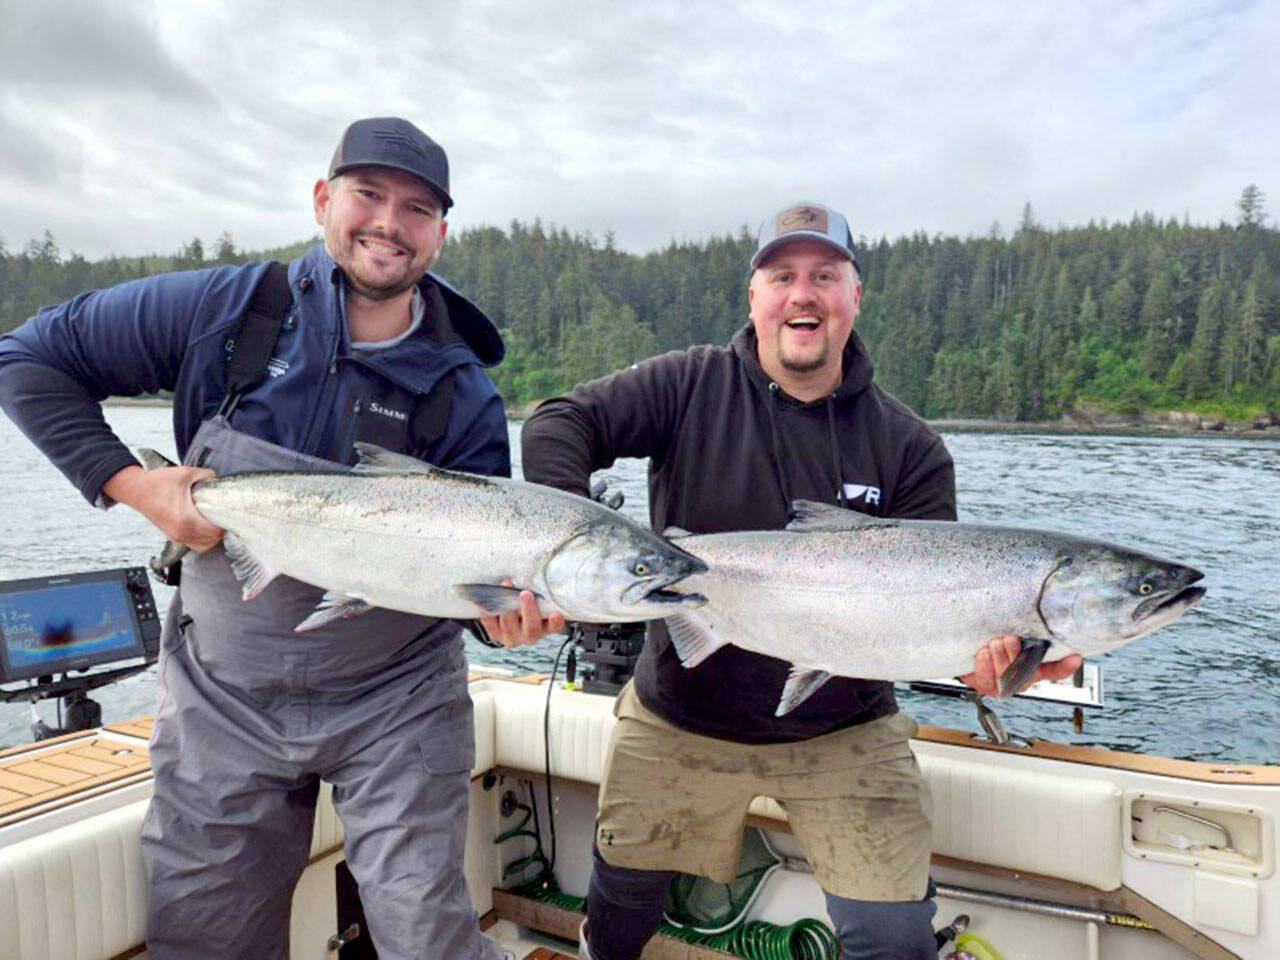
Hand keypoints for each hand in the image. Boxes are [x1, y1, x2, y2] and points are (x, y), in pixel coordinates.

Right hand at [103, 463, 224, 552]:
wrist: (135, 489)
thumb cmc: (156, 483)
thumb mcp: (186, 473)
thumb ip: (207, 476)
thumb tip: (218, 479)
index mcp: (186, 519)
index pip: (216, 531)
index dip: (226, 521)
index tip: (228, 512)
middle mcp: (181, 532)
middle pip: (213, 540)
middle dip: (221, 528)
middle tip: (224, 515)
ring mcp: (176, 536)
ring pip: (204, 546)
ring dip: (212, 535)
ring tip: (214, 520)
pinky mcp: (173, 536)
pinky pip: (194, 544)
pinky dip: (203, 539)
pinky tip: (204, 525)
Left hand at [478, 582, 565, 648]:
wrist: (508, 618)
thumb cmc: (527, 602)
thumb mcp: (537, 598)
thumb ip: (539, 590)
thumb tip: (539, 564)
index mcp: (545, 627)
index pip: (554, 627)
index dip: (555, 623)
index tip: (556, 614)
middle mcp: (530, 636)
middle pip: (531, 628)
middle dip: (528, 611)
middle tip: (525, 593)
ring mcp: (512, 638)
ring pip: (509, 627)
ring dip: (506, 608)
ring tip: (506, 585)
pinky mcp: (496, 636)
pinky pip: (491, 626)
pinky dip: (488, 614)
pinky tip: (486, 603)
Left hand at [960, 635, 1082, 697]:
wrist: (963, 650)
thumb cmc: (989, 638)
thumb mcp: (1006, 629)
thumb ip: (1021, 627)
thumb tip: (1029, 604)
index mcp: (1033, 664)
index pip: (1055, 669)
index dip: (1067, 666)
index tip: (1075, 657)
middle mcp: (1021, 676)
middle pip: (1028, 673)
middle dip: (1017, 655)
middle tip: (1010, 639)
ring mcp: (1004, 683)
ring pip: (1007, 676)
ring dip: (1000, 657)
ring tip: (994, 643)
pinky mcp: (986, 686)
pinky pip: (987, 679)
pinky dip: (985, 664)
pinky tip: (983, 653)